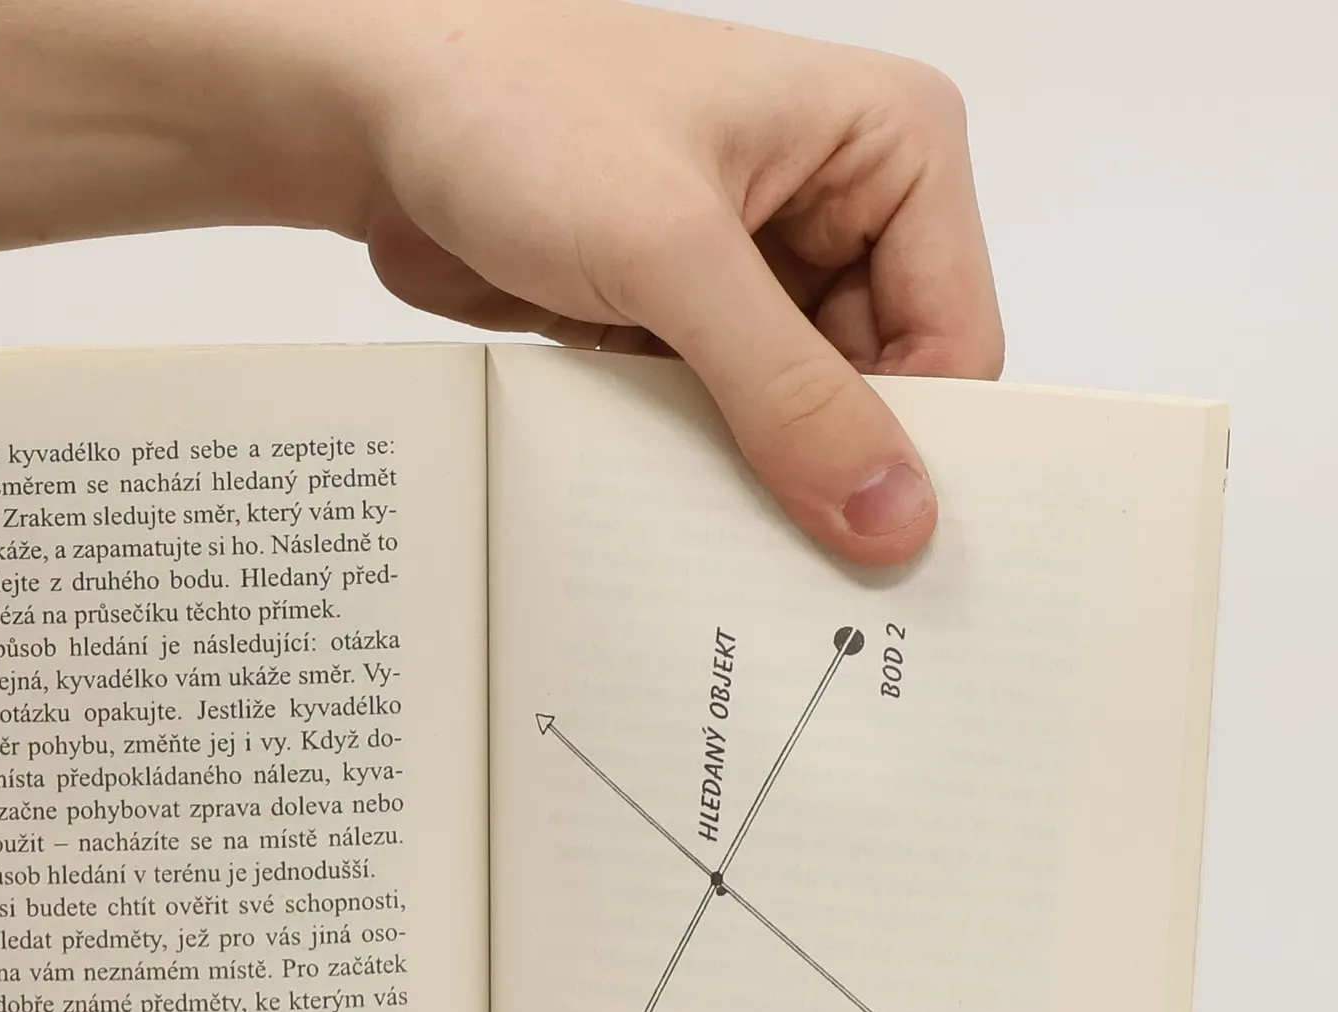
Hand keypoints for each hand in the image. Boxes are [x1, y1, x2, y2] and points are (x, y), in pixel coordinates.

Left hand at [344, 0, 1001, 563]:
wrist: (380, 117)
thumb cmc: (521, 115)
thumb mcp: (672, 255)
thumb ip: (787, 391)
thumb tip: (892, 513)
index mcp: (894, 146)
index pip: (957, 339)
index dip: (918, 448)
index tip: (869, 550)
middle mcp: (844, 209)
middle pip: (886, 391)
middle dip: (833, 471)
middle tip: (790, 570)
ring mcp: (764, 272)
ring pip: (803, 422)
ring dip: (760, 479)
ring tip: (715, 535)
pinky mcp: (690, 322)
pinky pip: (728, 427)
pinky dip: (700, 469)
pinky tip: (667, 502)